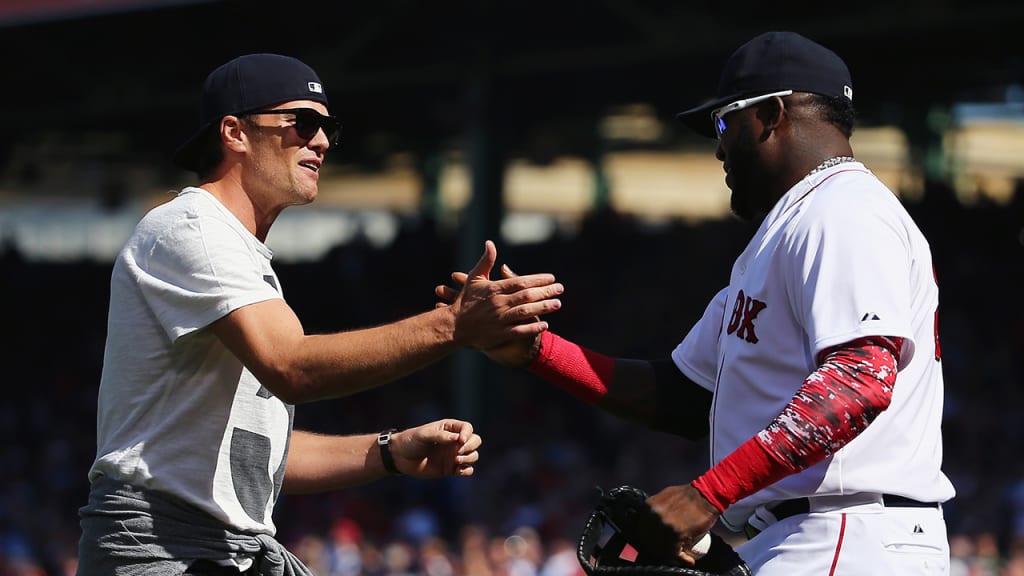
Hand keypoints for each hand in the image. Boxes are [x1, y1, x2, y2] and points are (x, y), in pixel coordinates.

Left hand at [390, 419, 481, 477]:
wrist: (400, 458)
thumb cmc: (411, 441)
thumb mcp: (424, 435)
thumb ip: (441, 436)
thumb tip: (458, 439)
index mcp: (449, 428)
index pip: (467, 428)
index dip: (467, 434)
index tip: (460, 441)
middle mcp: (454, 441)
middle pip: (475, 441)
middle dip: (471, 446)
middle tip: (458, 451)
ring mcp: (453, 455)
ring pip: (473, 455)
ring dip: (470, 458)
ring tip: (456, 460)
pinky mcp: (451, 469)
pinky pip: (467, 469)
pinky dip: (467, 470)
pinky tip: (459, 471)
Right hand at [441, 240, 561, 351]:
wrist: (453, 326)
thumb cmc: (465, 301)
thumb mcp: (474, 279)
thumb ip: (486, 262)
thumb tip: (490, 243)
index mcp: (494, 289)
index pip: (521, 282)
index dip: (538, 280)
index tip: (552, 278)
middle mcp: (499, 303)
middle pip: (527, 296)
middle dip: (546, 292)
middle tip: (560, 289)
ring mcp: (500, 319)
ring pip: (526, 312)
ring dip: (543, 308)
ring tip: (558, 304)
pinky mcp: (500, 334)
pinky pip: (520, 331)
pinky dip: (533, 328)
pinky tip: (545, 324)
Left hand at [646, 483, 720, 564]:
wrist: (706, 495)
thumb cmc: (688, 496)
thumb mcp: (665, 498)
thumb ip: (656, 509)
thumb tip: (650, 523)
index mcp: (648, 507)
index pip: (642, 530)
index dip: (649, 542)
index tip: (658, 546)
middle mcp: (653, 516)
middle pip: (649, 542)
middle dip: (658, 552)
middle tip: (669, 554)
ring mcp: (663, 525)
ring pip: (661, 549)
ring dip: (671, 558)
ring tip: (679, 558)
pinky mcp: (676, 533)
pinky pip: (675, 552)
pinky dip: (682, 559)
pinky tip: (689, 560)